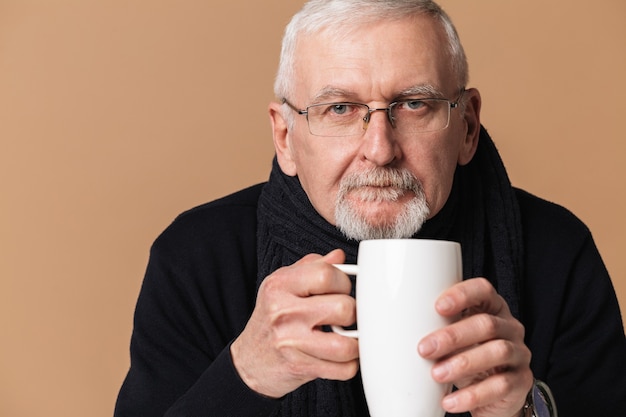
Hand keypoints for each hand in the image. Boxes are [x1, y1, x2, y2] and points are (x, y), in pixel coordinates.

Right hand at [230, 249, 358, 397]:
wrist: (249, 360)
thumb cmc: (270, 319)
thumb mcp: (283, 285)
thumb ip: (311, 267)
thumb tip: (339, 256)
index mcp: (280, 285)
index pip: (327, 274)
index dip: (344, 282)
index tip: (342, 290)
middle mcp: (283, 312)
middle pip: (343, 307)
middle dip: (352, 313)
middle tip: (344, 317)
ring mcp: (291, 342)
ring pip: (346, 344)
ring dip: (354, 343)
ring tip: (347, 338)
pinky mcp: (299, 367)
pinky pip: (343, 369)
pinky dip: (349, 365)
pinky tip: (340, 357)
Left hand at [418, 278, 532, 416]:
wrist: (495, 394)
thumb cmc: (468, 355)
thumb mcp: (455, 338)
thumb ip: (440, 327)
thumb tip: (401, 329)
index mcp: (492, 308)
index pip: (483, 290)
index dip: (462, 295)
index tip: (438, 306)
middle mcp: (509, 327)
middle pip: (486, 324)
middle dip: (452, 336)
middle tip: (424, 349)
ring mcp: (519, 354)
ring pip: (496, 352)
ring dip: (462, 363)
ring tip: (436, 374)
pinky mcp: (521, 381)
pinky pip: (500, 386)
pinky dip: (472, 395)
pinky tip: (450, 401)